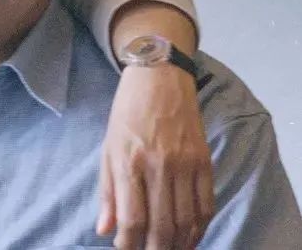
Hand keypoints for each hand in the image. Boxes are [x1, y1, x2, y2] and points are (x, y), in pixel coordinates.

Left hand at [96, 64, 213, 248]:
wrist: (159, 77)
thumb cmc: (127, 112)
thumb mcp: (107, 147)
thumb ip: (108, 191)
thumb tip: (104, 230)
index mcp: (129, 161)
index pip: (132, 218)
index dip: (129, 244)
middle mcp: (158, 166)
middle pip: (162, 226)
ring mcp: (185, 164)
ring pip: (186, 221)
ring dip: (178, 244)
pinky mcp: (204, 161)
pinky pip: (206, 205)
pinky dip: (199, 228)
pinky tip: (190, 238)